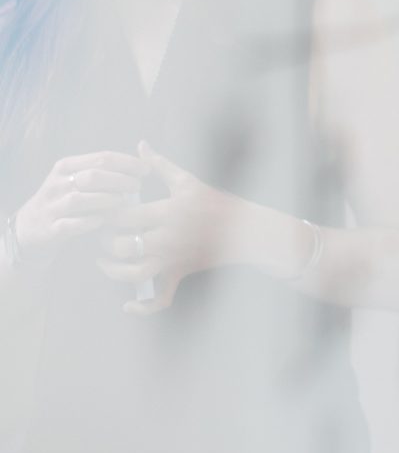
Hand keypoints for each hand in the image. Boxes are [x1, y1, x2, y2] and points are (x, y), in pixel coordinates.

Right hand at [12, 151, 147, 267]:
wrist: (28, 228)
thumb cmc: (64, 201)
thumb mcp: (76, 179)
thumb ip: (101, 170)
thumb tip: (142, 160)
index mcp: (66, 167)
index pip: (102, 158)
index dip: (128, 162)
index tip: (146, 170)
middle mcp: (57, 184)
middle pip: (93, 176)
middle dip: (120, 180)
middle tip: (137, 187)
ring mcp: (51, 207)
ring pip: (80, 199)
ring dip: (106, 200)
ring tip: (124, 202)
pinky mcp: (49, 229)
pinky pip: (70, 224)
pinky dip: (89, 222)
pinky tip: (103, 220)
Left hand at [97, 142, 250, 314]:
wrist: (244, 229)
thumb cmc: (214, 202)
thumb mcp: (187, 181)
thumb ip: (160, 165)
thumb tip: (140, 145)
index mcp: (167, 212)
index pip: (123, 216)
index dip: (105, 214)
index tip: (100, 209)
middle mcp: (167, 238)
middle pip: (121, 246)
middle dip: (104, 242)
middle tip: (99, 234)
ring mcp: (172, 259)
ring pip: (133, 274)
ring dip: (113, 271)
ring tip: (104, 261)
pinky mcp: (179, 274)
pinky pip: (160, 299)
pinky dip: (143, 307)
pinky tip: (127, 305)